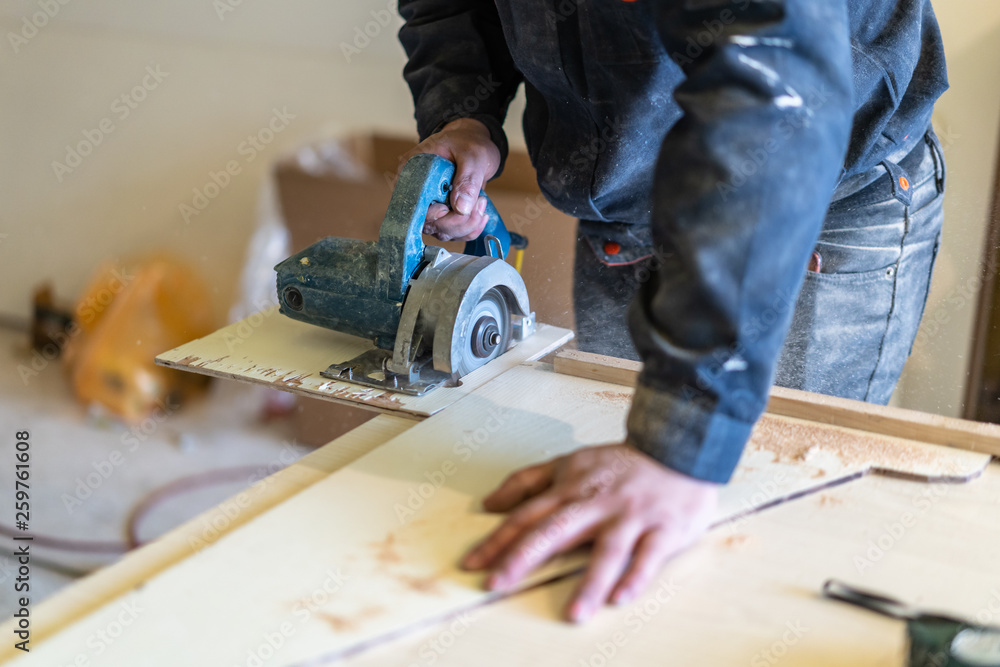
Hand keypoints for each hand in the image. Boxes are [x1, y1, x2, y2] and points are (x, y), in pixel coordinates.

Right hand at [398, 118, 499, 241]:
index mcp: (413, 170)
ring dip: (466, 226)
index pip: (412, 202)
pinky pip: (453, 232)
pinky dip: (470, 229)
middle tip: (478, 203)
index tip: (448, 208)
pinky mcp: (443, 215)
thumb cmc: (468, 142)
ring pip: (441, 231)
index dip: (430, 213)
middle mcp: (417, 192)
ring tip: (481, 203)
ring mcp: (430, 205)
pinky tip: (480, 213)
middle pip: (427, 223)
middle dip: (456, 221)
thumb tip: (461, 208)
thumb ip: (467, 179)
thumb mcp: (472, 154)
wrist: (474, 145)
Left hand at [462, 444, 717, 622]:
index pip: (527, 515)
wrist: (679, 447)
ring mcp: (631, 516)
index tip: (472, 563)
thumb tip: (489, 502)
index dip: (498, 540)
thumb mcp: (570, 462)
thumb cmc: (621, 463)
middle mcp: (597, 503)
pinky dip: (636, 577)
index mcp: (572, 489)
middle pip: (556, 530)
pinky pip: (649, 556)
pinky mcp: (664, 528)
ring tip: (573, 614)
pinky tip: (621, 598)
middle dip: (523, 557)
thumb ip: (528, 481)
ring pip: (608, 550)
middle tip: (497, 584)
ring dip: (591, 582)